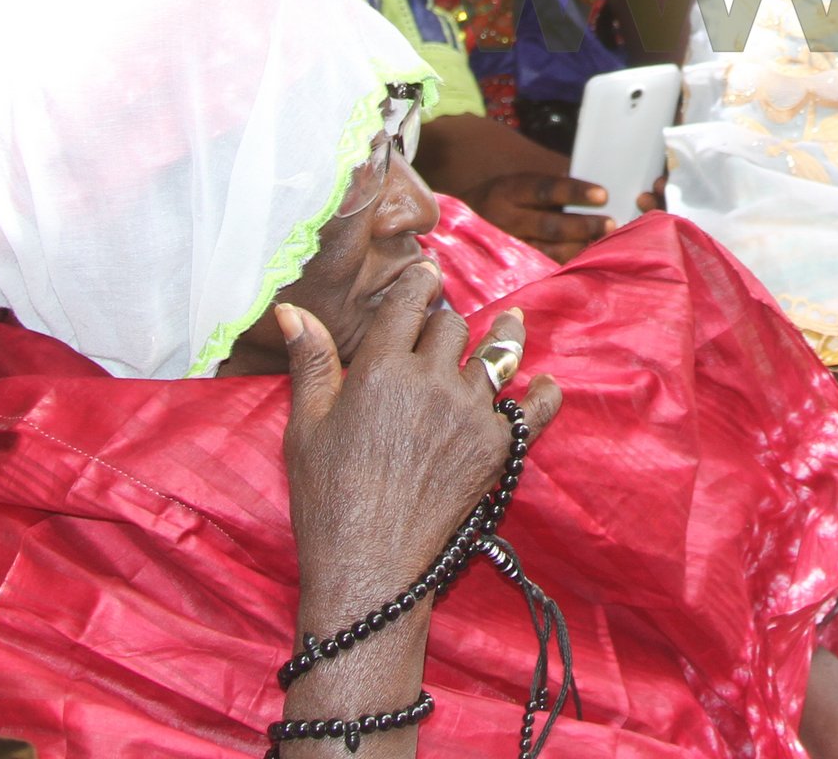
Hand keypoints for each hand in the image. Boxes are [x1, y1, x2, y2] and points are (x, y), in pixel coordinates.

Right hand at [280, 278, 561, 614]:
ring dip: (504, 335)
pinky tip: (546, 383)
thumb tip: (292, 310)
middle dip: (446, 320)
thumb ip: (310, 362)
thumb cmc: (327, 497)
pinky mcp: (495, 448)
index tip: (426, 274)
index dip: (419, 282)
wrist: (369, 563)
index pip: (409, 303)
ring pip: (495, 356)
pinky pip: (532, 410)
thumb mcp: (306, 426)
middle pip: (451, 326)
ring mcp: (469, 413)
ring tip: (513, 322)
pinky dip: (543, 394)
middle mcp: (431, 381)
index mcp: (381, 368)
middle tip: (445, 323)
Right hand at [458, 170, 613, 263]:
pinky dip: (563, 268)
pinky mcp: (507, 269)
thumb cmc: (498, 201)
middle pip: (549, 225)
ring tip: (603, 246)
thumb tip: (590, 192)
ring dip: (577, 250)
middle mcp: (505, 220)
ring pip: (546, 251)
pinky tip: (584, 267)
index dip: (575, 192)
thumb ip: (547, 188)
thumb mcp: (515, 185)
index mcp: (509, 191)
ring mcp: (505, 249)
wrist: (452, 229)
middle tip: (611, 224)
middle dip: (583, 226)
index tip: (603, 195)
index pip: (546, 190)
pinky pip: (539, 270)